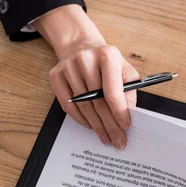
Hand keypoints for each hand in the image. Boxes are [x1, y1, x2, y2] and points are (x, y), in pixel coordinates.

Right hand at [33, 5, 138, 148]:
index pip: (113, 91)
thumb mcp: (125, 71)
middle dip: (109, 125)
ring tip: (105, 137)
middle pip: (98, 102)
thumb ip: (129, 91)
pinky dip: (80, 119)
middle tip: (117, 140)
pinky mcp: (56, 75)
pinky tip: (90, 126)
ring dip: (96, 125)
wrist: (82, 46)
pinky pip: (68, 105)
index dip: (119, 112)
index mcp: (107, 56)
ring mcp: (68, 67)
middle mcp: (86, 59)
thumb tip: (129, 114)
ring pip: (83, 106)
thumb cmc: (107, 63)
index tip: (125, 127)